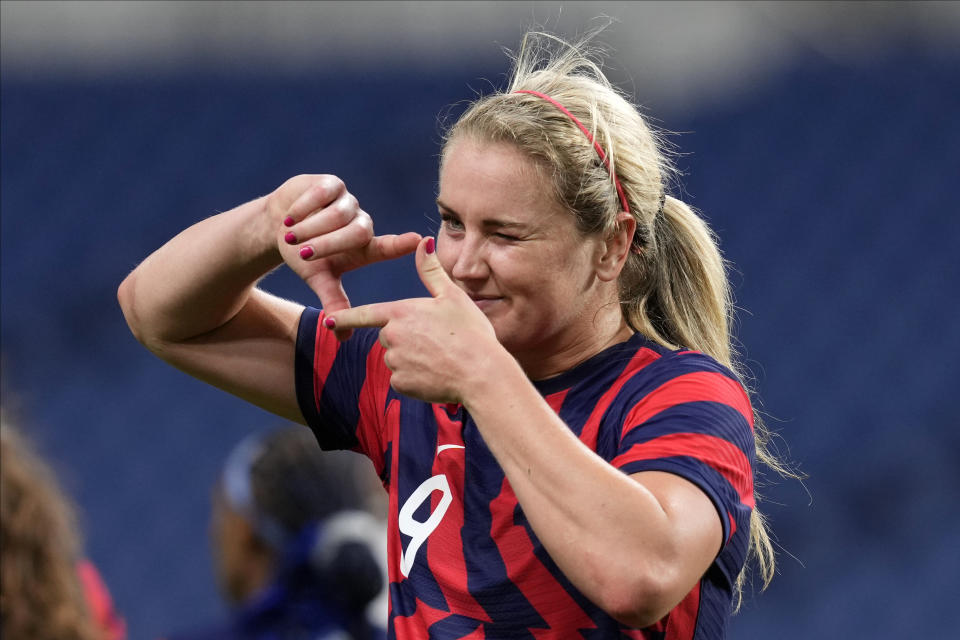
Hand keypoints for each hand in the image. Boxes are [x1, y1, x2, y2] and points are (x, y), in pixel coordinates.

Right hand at [268, 175, 420, 336]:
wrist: (278, 224)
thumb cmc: (304, 253)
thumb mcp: (319, 279)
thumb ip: (333, 302)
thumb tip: (342, 338)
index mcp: (364, 248)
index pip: (387, 246)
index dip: (402, 244)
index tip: (419, 240)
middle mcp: (361, 222)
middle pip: (359, 232)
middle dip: (329, 244)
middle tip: (303, 254)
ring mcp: (348, 201)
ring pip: (340, 213)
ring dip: (313, 227)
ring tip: (291, 236)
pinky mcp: (332, 184)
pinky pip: (323, 193)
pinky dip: (304, 208)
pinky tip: (291, 218)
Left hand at [326, 237, 500, 403]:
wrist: (481, 374)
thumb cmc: (470, 333)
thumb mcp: (453, 296)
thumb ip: (431, 271)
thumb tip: (423, 241)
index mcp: (401, 313)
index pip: (364, 314)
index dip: (344, 318)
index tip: (327, 321)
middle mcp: (392, 337)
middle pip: (389, 336)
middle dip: (406, 338)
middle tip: (437, 340)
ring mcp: (395, 362)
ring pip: (396, 358)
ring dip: (412, 359)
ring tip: (441, 357)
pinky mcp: (402, 384)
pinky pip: (403, 379)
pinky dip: (416, 378)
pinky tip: (437, 374)